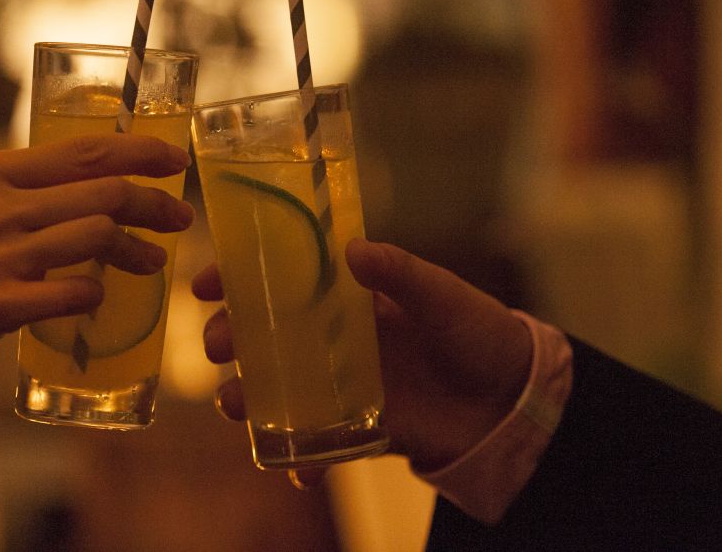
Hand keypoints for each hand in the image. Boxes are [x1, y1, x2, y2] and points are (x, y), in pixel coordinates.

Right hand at [0, 133, 194, 387]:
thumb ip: (16, 190)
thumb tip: (87, 181)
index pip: (84, 150)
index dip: (139, 152)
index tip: (173, 159)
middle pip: (104, 192)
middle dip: (154, 203)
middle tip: (180, 217)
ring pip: (97, 236)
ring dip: (137, 250)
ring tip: (154, 261)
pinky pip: (72, 294)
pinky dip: (95, 295)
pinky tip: (100, 298)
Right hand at [195, 238, 530, 478]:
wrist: (513, 400)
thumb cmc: (478, 332)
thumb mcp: (442, 294)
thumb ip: (400, 273)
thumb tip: (352, 250)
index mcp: (346, 297)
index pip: (279, 281)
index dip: (237, 280)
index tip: (208, 284)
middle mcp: (333, 339)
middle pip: (264, 337)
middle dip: (229, 339)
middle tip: (216, 345)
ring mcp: (341, 386)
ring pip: (276, 390)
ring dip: (245, 398)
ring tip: (232, 403)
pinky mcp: (358, 429)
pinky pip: (316, 447)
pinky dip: (300, 462)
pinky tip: (295, 471)